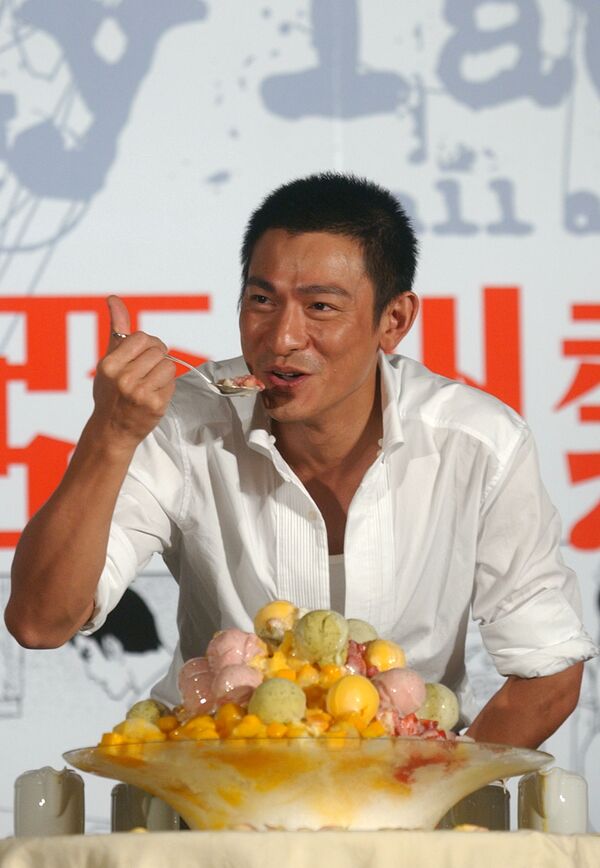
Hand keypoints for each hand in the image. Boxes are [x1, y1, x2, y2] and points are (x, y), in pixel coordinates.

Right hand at [91, 296, 176, 450]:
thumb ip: (116, 329)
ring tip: (148, 385)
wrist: (112, 430)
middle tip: (144, 374)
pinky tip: (153, 396)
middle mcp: (123, 378)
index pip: (142, 338)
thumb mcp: (109, 360)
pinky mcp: (155, 404)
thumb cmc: (110, 393)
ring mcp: (139, 392)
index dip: (146, 346)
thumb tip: (113, 298)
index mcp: (109, 364)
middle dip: (156, 359)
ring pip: (168, 365)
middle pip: (158, 350)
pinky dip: (166, 387)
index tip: (139, 358)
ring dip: (163, 374)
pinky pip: (172, 382)